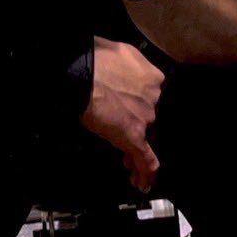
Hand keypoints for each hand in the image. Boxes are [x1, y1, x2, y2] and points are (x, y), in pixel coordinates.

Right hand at [81, 37, 164, 193]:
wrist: (82, 72)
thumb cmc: (93, 58)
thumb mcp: (119, 52)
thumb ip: (126, 66)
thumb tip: (118, 70)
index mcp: (153, 76)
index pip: (152, 95)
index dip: (142, 106)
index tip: (133, 111)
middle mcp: (155, 97)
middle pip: (150, 116)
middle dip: (139, 126)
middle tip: (124, 133)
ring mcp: (145, 118)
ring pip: (149, 137)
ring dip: (139, 150)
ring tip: (130, 162)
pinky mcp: (133, 136)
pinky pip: (145, 159)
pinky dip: (145, 172)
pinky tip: (142, 183)